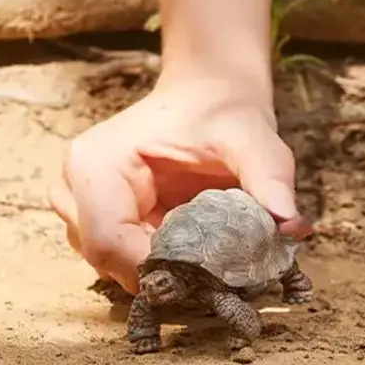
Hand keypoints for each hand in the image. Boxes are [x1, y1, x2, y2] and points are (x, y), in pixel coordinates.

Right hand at [50, 77, 308, 294]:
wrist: (210, 92)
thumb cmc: (223, 110)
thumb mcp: (252, 137)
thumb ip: (270, 178)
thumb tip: (292, 226)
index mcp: (96, 162)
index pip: (110, 242)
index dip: (159, 266)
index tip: (213, 271)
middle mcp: (73, 189)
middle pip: (109, 262)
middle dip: (165, 270)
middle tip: (218, 261)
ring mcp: (79, 209)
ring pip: (116, 268)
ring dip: (163, 268)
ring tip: (207, 246)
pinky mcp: (95, 223)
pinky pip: (124, 262)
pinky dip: (161, 262)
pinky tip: (193, 246)